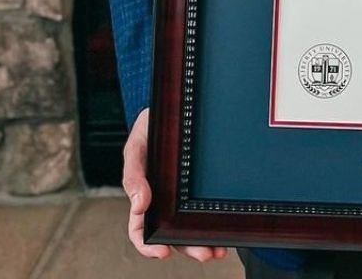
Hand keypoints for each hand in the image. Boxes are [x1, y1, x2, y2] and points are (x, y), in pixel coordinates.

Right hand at [123, 108, 226, 261]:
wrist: (176, 107)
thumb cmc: (151, 127)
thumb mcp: (137, 145)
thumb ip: (134, 174)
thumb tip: (138, 205)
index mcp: (144, 195)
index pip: (140, 229)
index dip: (148, 245)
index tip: (162, 252)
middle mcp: (164, 201)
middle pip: (172, 235)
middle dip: (188, 248)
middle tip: (205, 253)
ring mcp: (184, 197)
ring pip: (192, 229)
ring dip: (204, 242)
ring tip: (218, 249)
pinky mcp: (203, 189)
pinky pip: (208, 211)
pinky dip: (217, 225)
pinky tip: (227, 232)